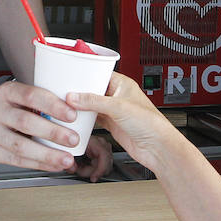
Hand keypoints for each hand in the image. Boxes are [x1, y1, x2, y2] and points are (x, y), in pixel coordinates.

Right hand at [0, 80, 87, 173]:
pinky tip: (53, 165)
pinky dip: (37, 164)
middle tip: (74, 139)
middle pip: (25, 122)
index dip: (52, 105)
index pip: (30, 95)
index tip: (72, 114)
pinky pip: (16, 160)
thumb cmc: (0, 107)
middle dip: (53, 132)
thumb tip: (74, 109)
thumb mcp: (13, 96)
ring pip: (20, 146)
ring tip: (66, 159)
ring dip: (47, 154)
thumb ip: (36, 102)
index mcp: (5, 92)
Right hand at [68, 73, 184, 174]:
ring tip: (66, 105)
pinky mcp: (111, 124)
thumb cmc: (150, 123)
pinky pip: (93, 118)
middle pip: (92, 90)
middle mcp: (117, 95)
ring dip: (81, 107)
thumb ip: (94, 101)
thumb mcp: (118, 107)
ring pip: (91, 105)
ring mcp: (113, 110)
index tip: (69, 76)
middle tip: (64, 92)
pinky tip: (76, 119)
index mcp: (122, 84)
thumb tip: (74, 97)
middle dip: (79, 92)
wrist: (156, 147)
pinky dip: (85, 119)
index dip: (84, 74)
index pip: (99, 73)